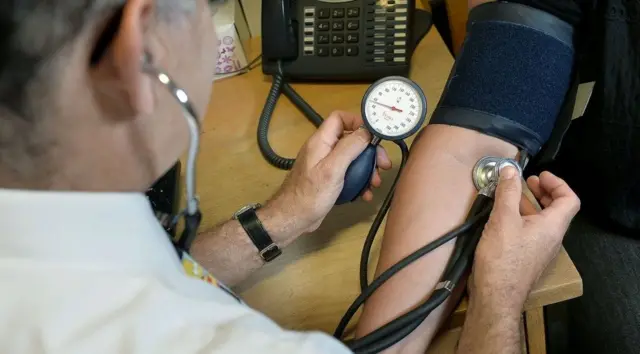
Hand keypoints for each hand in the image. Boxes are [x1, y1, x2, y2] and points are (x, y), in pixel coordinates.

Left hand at [267, 111, 391, 236]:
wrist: (292, 219)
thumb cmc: (310, 194)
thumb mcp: (333, 169)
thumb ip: (349, 147)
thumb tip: (366, 131)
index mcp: (321, 141)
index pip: (340, 118)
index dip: (358, 121)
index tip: (375, 135)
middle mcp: (323, 149)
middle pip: (351, 140)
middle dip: (369, 151)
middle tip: (383, 165)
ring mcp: (325, 165)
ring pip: (352, 159)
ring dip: (367, 169)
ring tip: (375, 183)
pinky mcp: (328, 180)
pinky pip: (348, 174)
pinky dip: (359, 181)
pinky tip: (365, 193)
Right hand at [469, 167, 579, 313]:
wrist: (496, 296)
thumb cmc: (502, 257)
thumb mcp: (503, 219)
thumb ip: (508, 192)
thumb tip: (510, 170)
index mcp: (553, 226)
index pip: (569, 200)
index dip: (557, 183)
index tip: (538, 175)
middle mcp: (551, 238)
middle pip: (557, 210)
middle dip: (543, 192)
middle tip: (526, 182)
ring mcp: (540, 250)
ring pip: (542, 221)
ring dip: (530, 205)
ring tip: (510, 197)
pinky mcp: (527, 259)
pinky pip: (531, 233)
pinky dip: (522, 219)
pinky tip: (502, 219)